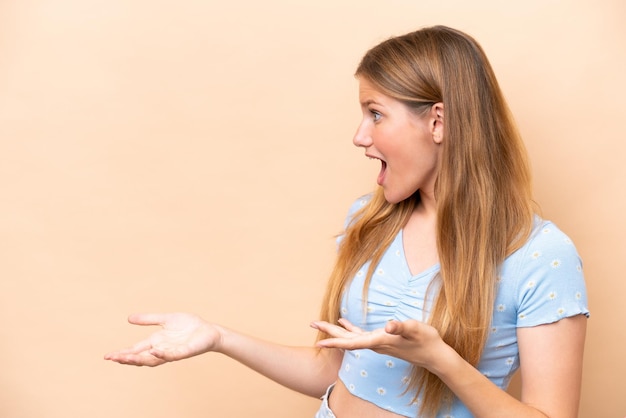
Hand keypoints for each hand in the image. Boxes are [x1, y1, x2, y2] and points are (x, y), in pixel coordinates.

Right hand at [104, 313, 220, 366]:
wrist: (208, 330)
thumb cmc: (188, 326)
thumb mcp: (166, 319)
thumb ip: (149, 319)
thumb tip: (128, 318)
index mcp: (156, 341)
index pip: (136, 350)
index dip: (123, 353)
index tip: (108, 356)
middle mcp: (162, 349)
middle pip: (141, 357)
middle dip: (127, 358)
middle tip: (113, 358)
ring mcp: (173, 352)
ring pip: (154, 359)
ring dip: (141, 359)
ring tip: (127, 357)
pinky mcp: (185, 352)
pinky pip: (173, 355)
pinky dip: (163, 354)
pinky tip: (155, 351)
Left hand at [312, 318, 449, 369]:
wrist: (435, 356)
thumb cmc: (426, 341)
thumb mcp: (415, 329)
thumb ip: (401, 327)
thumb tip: (389, 326)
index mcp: (379, 341)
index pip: (352, 342)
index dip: (335, 341)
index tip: (320, 341)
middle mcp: (375, 344)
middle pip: (347, 339)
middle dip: (329, 333)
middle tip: (312, 324)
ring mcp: (378, 343)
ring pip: (351, 337)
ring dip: (335, 331)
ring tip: (320, 324)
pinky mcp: (382, 340)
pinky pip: (360, 334)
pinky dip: (350, 327)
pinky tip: (344, 321)